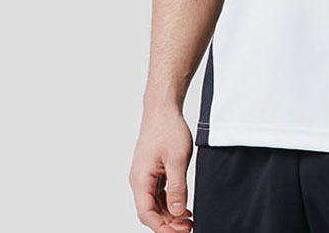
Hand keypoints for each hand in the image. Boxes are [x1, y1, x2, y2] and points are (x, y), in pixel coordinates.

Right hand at [129, 106, 194, 231]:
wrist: (163, 108)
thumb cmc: (167, 128)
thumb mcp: (178, 160)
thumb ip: (178, 187)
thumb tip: (178, 212)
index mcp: (141, 179)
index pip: (147, 214)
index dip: (163, 228)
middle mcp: (140, 180)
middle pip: (151, 212)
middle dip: (168, 223)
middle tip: (189, 228)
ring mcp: (146, 175)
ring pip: (155, 204)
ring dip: (170, 214)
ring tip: (189, 220)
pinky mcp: (153, 170)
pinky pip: (159, 193)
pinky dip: (170, 202)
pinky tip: (183, 206)